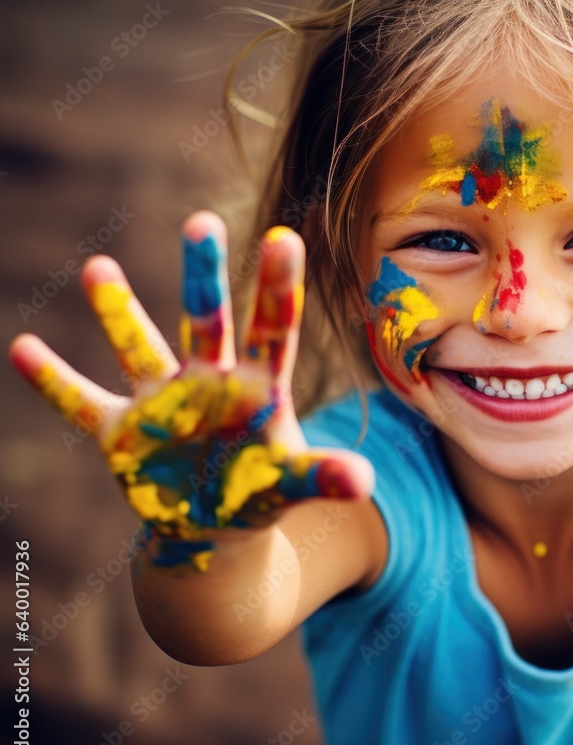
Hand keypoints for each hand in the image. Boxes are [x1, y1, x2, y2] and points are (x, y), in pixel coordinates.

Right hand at [10, 213, 372, 568]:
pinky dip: (54, 381)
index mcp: (258, 387)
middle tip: (201, 220)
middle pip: (206, 319)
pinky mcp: (122, 433)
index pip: (273, 328)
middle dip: (202, 276)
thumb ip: (323, 477)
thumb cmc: (260, 491)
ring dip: (118, 312)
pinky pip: (82, 403)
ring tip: (99, 267)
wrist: (214, 524)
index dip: (278, 287)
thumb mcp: (292, 483)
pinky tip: (22, 348)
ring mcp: (163, 402)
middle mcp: (209, 380)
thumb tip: (365, 482)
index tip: (285, 238)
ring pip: (139, 347)